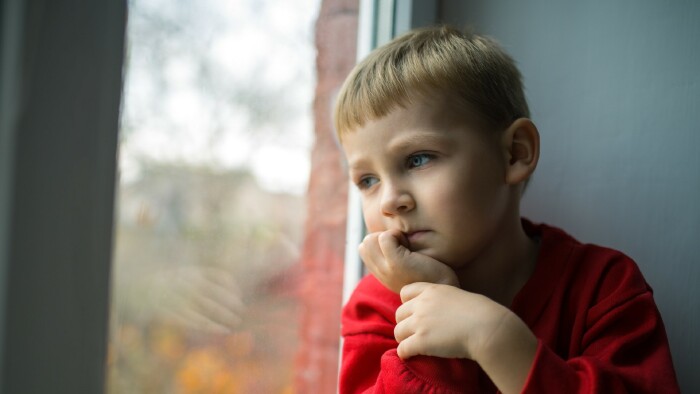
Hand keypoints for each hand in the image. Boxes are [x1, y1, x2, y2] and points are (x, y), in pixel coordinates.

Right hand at [359, 229, 458, 292]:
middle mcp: (381, 274)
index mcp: (382, 275)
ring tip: (406, 245)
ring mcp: (386, 269)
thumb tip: (393, 238)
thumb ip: (397, 258)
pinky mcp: (396, 264)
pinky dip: (397, 234)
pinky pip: (385, 237)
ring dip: (389, 235)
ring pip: (370, 239)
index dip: (380, 242)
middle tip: (404, 245)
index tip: (400, 247)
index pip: (363, 249)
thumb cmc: (434, 274)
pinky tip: (411, 244)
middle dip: (383, 237)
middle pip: (365, 243)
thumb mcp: (410, 268)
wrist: (447, 287)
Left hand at [394, 282, 536, 393]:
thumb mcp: (460, 296)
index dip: (408, 304)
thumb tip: (444, 311)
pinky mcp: (421, 341)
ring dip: (404, 339)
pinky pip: (403, 349)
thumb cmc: (483, 313)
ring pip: (398, 332)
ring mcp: (420, 322)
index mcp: (432, 290)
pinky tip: (412, 356)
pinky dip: (405, 353)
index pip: (405, 292)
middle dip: (405, 324)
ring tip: (414, 346)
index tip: (416, 313)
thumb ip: (446, 299)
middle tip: (415, 333)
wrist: (488, 328)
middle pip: (399, 313)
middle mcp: (422, 304)